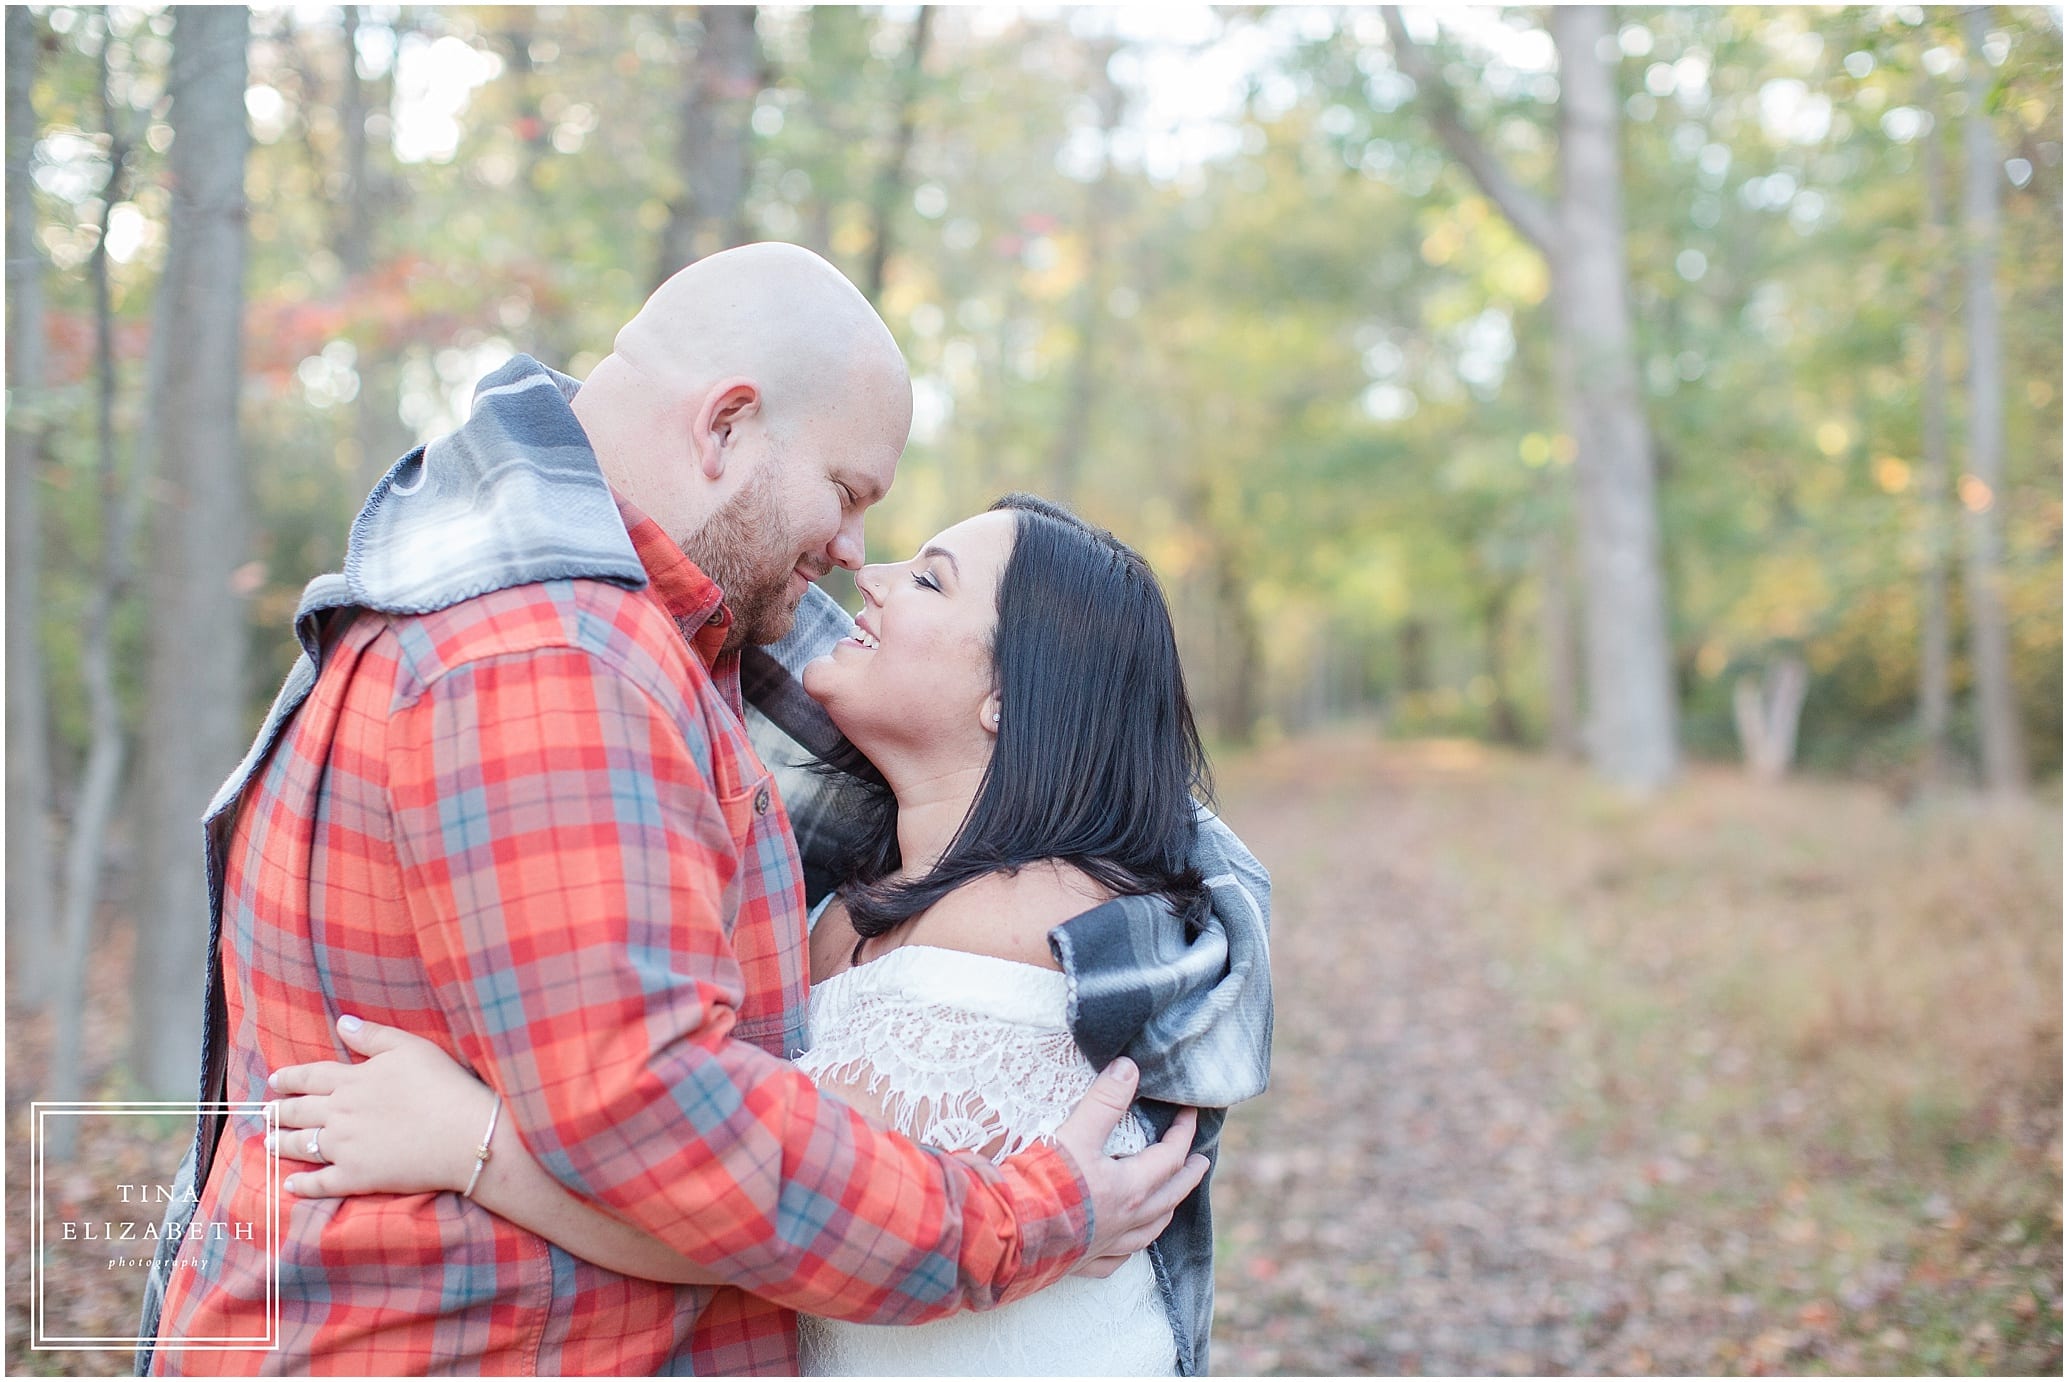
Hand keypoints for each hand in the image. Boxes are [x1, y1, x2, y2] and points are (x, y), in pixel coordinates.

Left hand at [265, 1015, 497, 1198]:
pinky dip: (303, 1185)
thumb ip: (373, 1036)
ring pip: (303, 1145)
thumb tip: (341, 1022)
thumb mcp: (412, 1048)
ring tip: (270, 1143)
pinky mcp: (356, 1177)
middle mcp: (341, 1113)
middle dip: (280, 1111)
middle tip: (266, 1113)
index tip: (275, 1080)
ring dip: (283, 1143)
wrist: (464, 1133)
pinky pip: (321, 1183)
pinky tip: (291, 1184)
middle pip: (301, 1111)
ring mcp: (345, 1148)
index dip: (291, 1078)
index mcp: (353, 1080)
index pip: (312, 1077)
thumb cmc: (444, 1085)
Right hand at [1048, 1058, 1206, 1279]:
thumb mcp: (1075, 1134)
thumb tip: (1129, 1069)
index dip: (1183, 1133)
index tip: (1190, 1114)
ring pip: (1147, 1232)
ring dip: (1164, 1213)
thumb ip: (1104, 1101)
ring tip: (1170, 1202)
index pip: (1169, 1157)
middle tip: (1201, 1162)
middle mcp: (1125, 1221)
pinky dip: (1126, 1251)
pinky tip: (1123, 1247)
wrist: (1008, 1234)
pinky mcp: (1081, 1262)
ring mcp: (1104, 1245)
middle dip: (1187, 1176)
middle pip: (1169, 1198)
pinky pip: (1115, 1261)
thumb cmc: (1043, 1185)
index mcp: (1129, 1188)